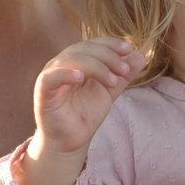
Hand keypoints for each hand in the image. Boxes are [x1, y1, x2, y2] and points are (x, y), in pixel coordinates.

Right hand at [31, 37, 140, 160]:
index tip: (130, 49)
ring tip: (112, 80)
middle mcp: (62, 63)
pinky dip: (65, 73)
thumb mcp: (109, 92)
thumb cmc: (85, 114)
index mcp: (77, 60)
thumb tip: (141, 55)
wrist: (71, 141)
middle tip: (124, 70)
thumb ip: (123, 75)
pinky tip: (81, 78)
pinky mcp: (42, 91)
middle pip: (84, 48)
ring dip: (95, 66)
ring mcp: (51, 75)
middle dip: (108, 56)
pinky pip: (51, 77)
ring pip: (71, 59)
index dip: (111, 43)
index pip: (93, 43)